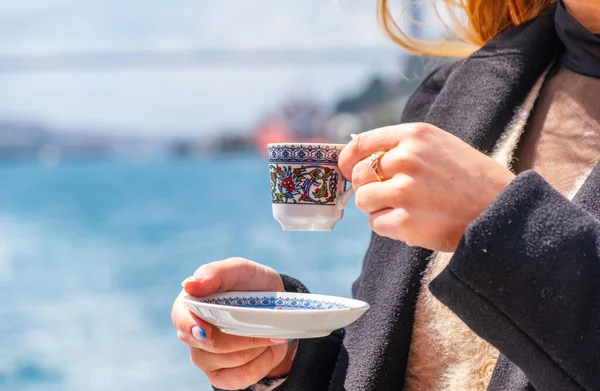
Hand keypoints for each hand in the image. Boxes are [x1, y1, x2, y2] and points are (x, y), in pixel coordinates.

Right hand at [171, 258, 297, 389]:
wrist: (277, 310)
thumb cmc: (252, 285)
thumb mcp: (240, 270)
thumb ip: (215, 273)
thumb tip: (190, 285)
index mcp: (189, 304)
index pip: (181, 318)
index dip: (191, 325)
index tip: (207, 329)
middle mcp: (191, 333)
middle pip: (212, 344)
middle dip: (245, 333)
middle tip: (268, 321)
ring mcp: (203, 357)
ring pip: (231, 360)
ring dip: (257, 345)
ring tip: (268, 330)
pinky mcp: (220, 376)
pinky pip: (242, 377)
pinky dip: (263, 361)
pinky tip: (266, 348)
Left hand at [339, 123, 514, 251]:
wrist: (504, 212)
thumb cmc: (472, 180)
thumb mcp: (441, 147)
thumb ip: (404, 148)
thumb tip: (359, 158)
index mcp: (416, 135)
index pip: (362, 144)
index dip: (347, 160)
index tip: (346, 170)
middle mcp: (407, 158)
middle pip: (358, 175)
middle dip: (366, 188)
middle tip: (387, 196)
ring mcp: (406, 191)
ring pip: (363, 200)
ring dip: (377, 208)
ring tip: (403, 210)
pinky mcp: (406, 221)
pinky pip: (376, 224)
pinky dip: (388, 227)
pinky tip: (411, 224)